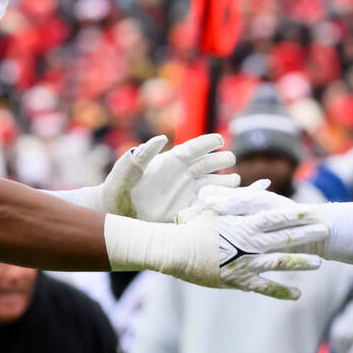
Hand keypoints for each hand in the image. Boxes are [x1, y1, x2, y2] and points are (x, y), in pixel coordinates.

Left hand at [101, 134, 238, 221]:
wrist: (117, 214)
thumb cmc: (119, 187)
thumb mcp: (128, 169)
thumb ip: (143, 154)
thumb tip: (161, 138)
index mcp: (170, 161)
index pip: (192, 149)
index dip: (206, 143)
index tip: (219, 140)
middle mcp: (181, 174)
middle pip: (206, 164)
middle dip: (220, 160)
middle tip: (230, 159)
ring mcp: (186, 192)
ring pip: (211, 183)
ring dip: (224, 182)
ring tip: (236, 182)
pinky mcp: (186, 209)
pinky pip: (206, 204)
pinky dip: (218, 202)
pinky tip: (229, 202)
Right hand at [177, 183, 328, 298]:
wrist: (176, 250)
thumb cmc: (194, 226)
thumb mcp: (218, 206)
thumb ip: (244, 196)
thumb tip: (264, 184)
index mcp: (245, 224)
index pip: (276, 218)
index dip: (296, 216)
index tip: (312, 213)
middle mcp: (250, 243)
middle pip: (285, 238)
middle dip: (307, 235)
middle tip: (325, 233)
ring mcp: (247, 262)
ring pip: (280, 263)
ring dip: (301, 263)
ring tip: (318, 262)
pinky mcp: (240, 280)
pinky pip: (266, 287)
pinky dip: (282, 290)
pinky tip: (297, 293)